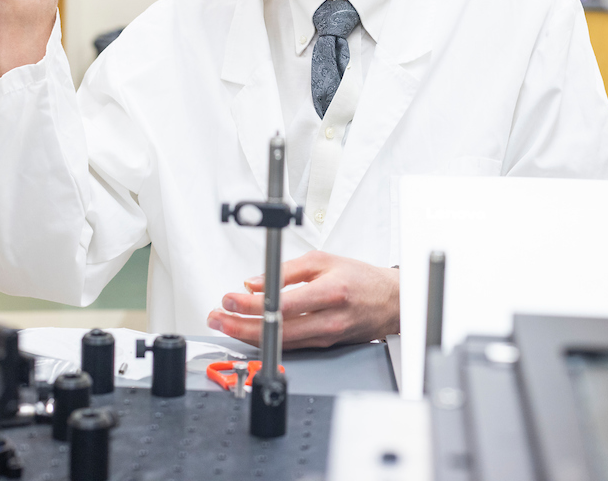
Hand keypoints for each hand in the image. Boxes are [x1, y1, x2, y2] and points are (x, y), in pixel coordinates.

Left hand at [208, 251, 399, 349]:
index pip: (283, 303)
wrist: (390, 302)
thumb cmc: (361, 279)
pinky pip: (290, 345)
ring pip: (281, 341)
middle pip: (277, 329)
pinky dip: (267, 339)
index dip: (251, 304)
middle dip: (240, 325)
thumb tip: (255, 281)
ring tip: (225, 323)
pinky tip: (249, 331)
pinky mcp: (324, 346)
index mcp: (330, 292)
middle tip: (218, 317)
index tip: (230, 298)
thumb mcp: (324, 260)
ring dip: (248, 334)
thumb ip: (287, 270)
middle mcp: (329, 319)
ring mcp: (327, 337)